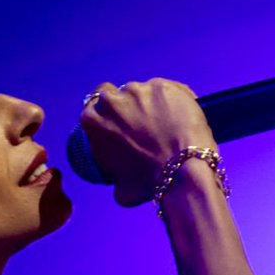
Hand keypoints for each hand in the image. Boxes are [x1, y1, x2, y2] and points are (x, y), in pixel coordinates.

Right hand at [79, 79, 216, 205]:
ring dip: (150, 102)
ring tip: (166, 122)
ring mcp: (138, 90)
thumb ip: (113, 174)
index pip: (92, 105)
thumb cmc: (149, 184)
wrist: (182, 172)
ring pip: (143, 91)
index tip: (116, 119)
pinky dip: (172, 99)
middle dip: (126, 105)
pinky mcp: (163, 86)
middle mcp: (111, 100)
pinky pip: (167, 89)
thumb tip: (119, 179)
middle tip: (141, 122)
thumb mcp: (120, 188)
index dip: (105, 112)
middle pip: (116, 94)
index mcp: (93, 121)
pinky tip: (180, 115)